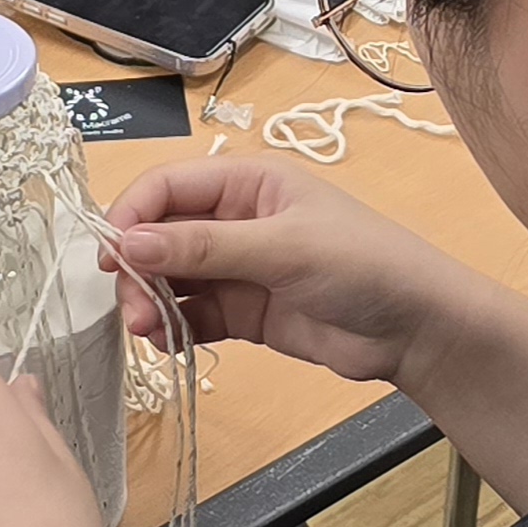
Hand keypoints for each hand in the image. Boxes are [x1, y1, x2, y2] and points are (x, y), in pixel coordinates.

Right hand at [107, 154, 478, 385]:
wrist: (416, 330)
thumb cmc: (364, 266)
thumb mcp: (283, 248)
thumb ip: (206, 247)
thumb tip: (130, 241)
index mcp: (249, 182)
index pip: (168, 186)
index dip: (131, 215)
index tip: (110, 256)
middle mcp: (237, 220)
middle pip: (161, 234)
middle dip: (139, 268)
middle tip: (134, 309)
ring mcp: (240, 268)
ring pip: (172, 277)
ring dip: (151, 301)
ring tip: (149, 331)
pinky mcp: (246, 312)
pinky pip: (193, 314)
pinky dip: (173, 327)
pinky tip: (166, 343)